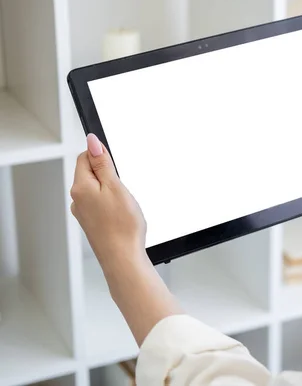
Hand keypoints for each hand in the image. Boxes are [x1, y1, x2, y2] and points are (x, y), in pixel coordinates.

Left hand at [70, 134, 147, 269]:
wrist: (123, 259)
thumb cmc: (122, 226)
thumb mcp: (116, 186)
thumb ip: (102, 163)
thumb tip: (91, 141)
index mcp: (80, 187)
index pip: (84, 157)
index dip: (101, 156)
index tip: (116, 165)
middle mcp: (78, 200)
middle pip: (90, 173)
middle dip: (109, 174)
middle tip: (123, 188)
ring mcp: (84, 213)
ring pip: (97, 189)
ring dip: (111, 190)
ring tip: (125, 204)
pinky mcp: (92, 223)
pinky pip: (101, 204)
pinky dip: (112, 204)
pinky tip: (122, 214)